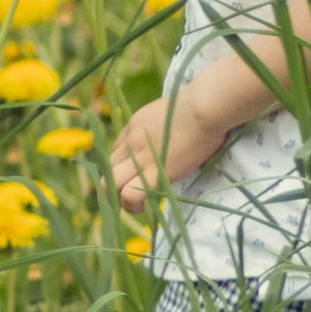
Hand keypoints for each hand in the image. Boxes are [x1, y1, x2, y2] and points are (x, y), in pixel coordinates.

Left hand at [108, 88, 224, 216]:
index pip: (115, 152)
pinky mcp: (154, 172)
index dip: (123, 167)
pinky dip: (132, 205)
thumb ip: (162, 126)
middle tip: (131, 193)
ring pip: (108, 185)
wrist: (204, 108)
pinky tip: (144, 205)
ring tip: (136, 205)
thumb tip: (172, 136)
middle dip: (114, 185)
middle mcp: (131, 142)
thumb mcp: (169, 111)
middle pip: (106, 169)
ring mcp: (139, 158)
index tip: (137, 174)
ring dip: (118, 199)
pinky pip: (129, 194)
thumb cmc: (198, 106)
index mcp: (134, 126)